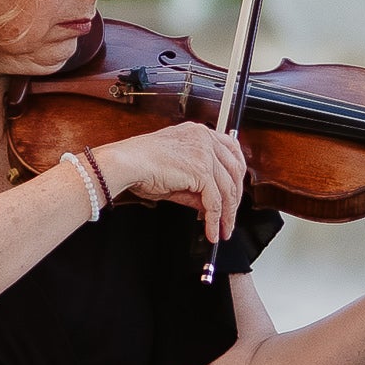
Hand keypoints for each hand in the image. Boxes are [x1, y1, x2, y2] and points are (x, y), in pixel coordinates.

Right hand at [96, 121, 248, 248]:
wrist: (126, 163)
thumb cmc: (140, 164)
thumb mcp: (176, 175)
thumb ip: (196, 188)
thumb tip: (209, 206)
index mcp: (198, 133)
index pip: (232, 151)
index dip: (237, 174)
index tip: (237, 192)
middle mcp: (204, 139)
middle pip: (235, 171)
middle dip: (235, 199)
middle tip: (230, 218)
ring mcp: (205, 153)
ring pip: (228, 188)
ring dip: (227, 214)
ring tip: (222, 230)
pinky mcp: (202, 170)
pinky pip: (215, 201)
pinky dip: (215, 219)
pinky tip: (211, 230)